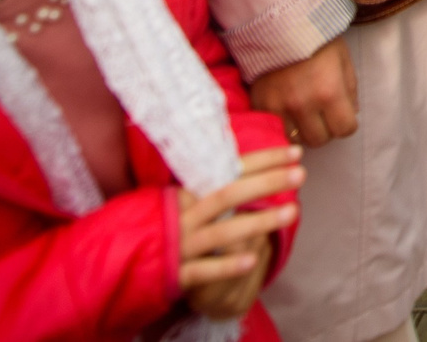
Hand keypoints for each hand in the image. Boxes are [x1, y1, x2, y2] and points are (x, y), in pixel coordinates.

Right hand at [178, 146, 303, 319]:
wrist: (125, 262)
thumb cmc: (167, 226)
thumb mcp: (186, 200)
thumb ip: (214, 183)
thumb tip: (256, 161)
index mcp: (189, 193)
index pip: (229, 171)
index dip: (263, 160)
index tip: (296, 152)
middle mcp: (185, 216)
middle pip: (228, 194)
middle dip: (266, 183)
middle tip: (300, 173)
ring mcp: (181, 244)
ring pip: (222, 231)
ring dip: (258, 221)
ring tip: (293, 212)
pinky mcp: (177, 273)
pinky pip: (204, 270)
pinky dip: (227, 266)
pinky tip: (254, 261)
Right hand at [249, 40, 358, 147]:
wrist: (278, 24)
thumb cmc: (316, 39)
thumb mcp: (343, 59)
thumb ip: (350, 89)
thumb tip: (352, 114)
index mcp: (329, 91)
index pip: (345, 129)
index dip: (346, 123)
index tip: (342, 114)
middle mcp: (303, 103)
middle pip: (320, 139)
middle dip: (326, 129)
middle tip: (322, 114)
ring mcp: (279, 107)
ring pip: (297, 140)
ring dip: (304, 130)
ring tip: (304, 114)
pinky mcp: (260, 105)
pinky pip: (276, 130)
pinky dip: (284, 125)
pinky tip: (287, 111)